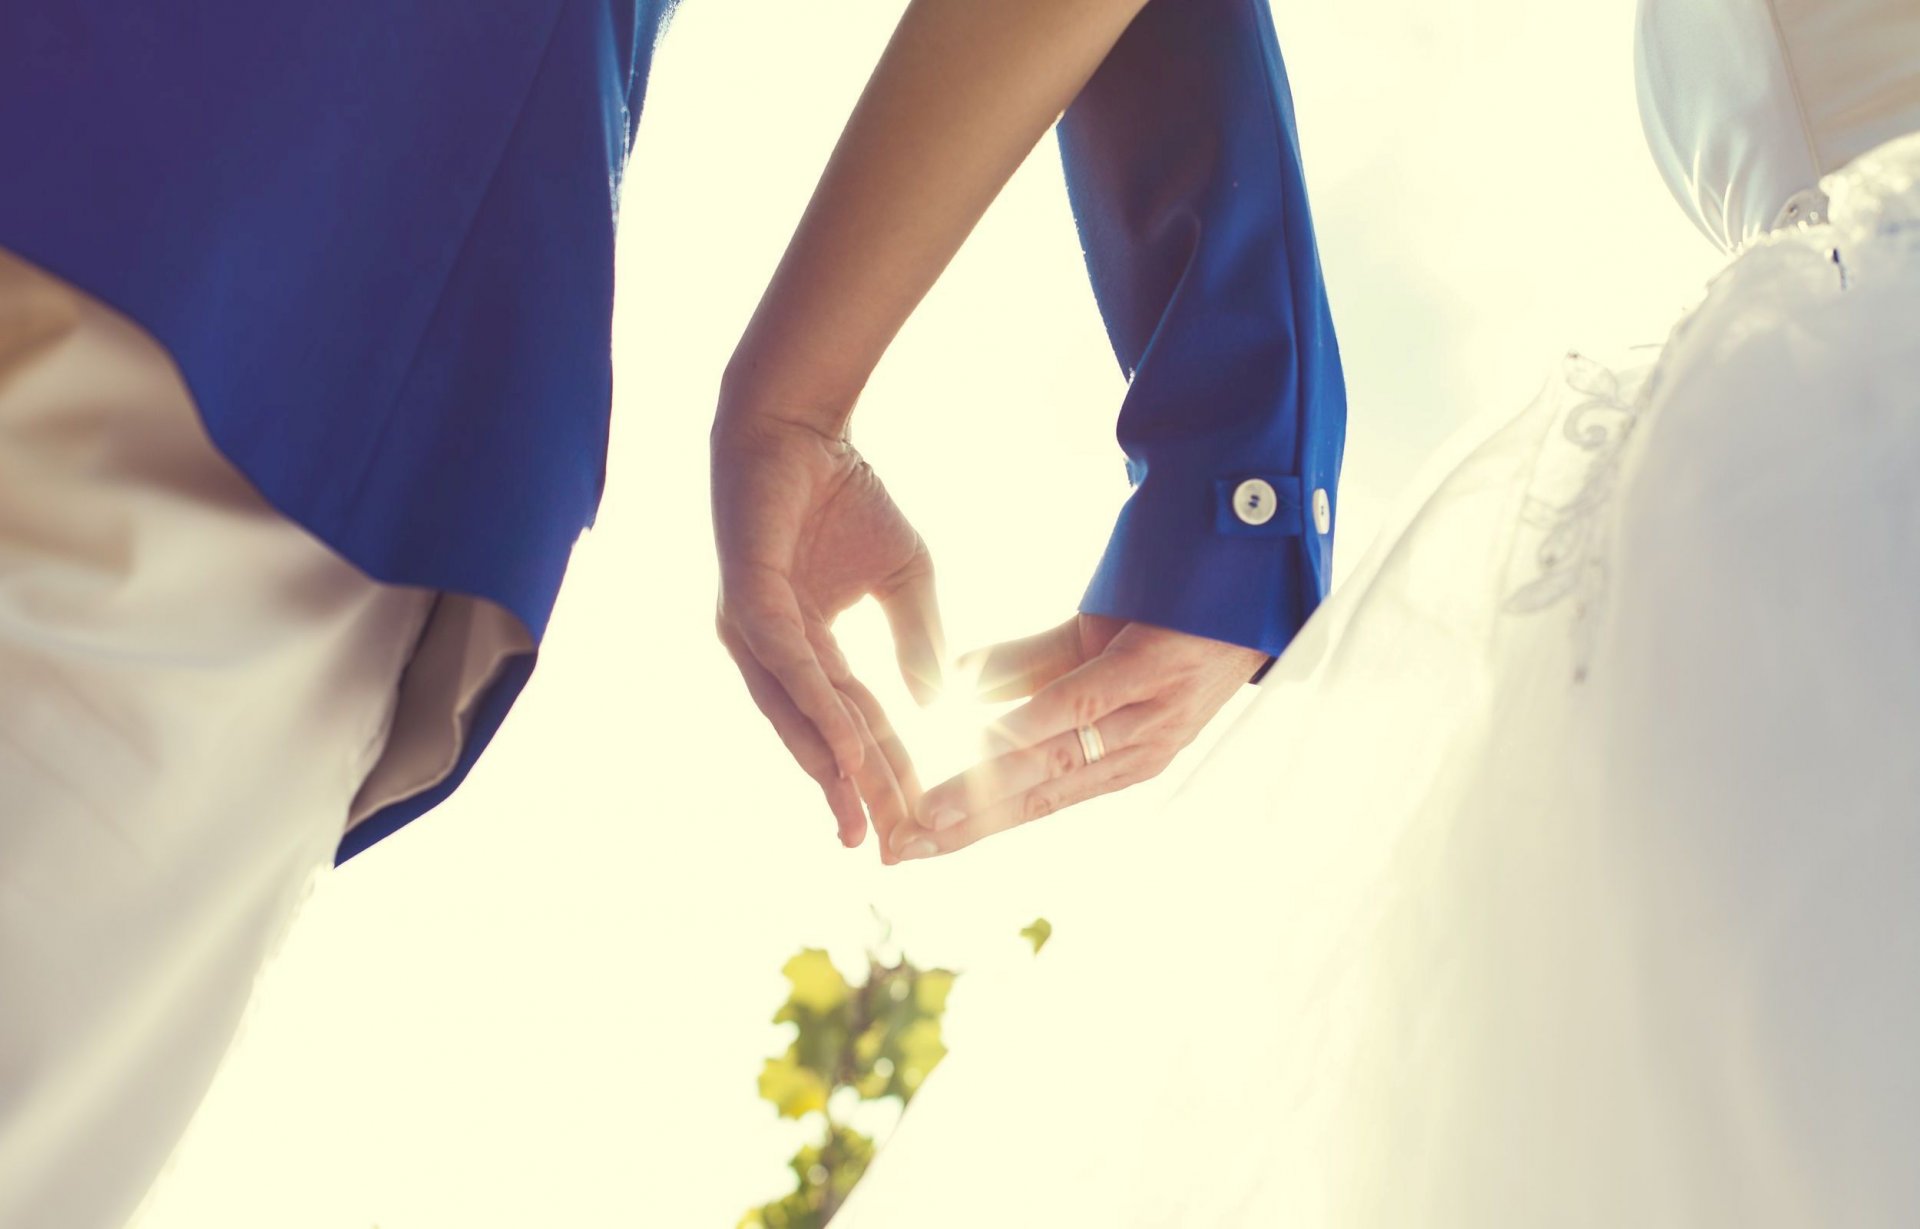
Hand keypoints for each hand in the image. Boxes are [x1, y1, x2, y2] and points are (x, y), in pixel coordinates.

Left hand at [712, 407, 944, 857]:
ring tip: (861, 814)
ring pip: (797, 713)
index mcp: (805, 650)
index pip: (852, 722)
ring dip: (831, 765)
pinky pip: (785, 666)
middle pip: (818, 734)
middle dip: (854, 790)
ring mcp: (753, 629)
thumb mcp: (906, 576)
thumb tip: (938, 705)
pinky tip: (845, 742)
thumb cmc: (845, 493)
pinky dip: (815, 706)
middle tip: (888, 846)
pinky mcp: (744, 598)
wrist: (800, 424)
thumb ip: (919, 639)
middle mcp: (770, 651)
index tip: (917, 821)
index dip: (886, 770)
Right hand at [887, 614, 1264, 859]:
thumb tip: (958, 684)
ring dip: (988, 790)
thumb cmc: (1168, 611)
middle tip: (906, 850)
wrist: (1251, 565)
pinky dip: (1034, 724)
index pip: (1034, 800)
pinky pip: (1085, 702)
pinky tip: (990, 741)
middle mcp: (1135, 751)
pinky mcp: (1156, 669)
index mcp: (1117, 754)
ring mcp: (1149, 715)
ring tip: (933, 813)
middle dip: (968, 827)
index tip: (912, 845)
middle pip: (1038, 798)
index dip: (972, 824)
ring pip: (1056, 762)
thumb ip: (1021, 668)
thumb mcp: (1083, 646)